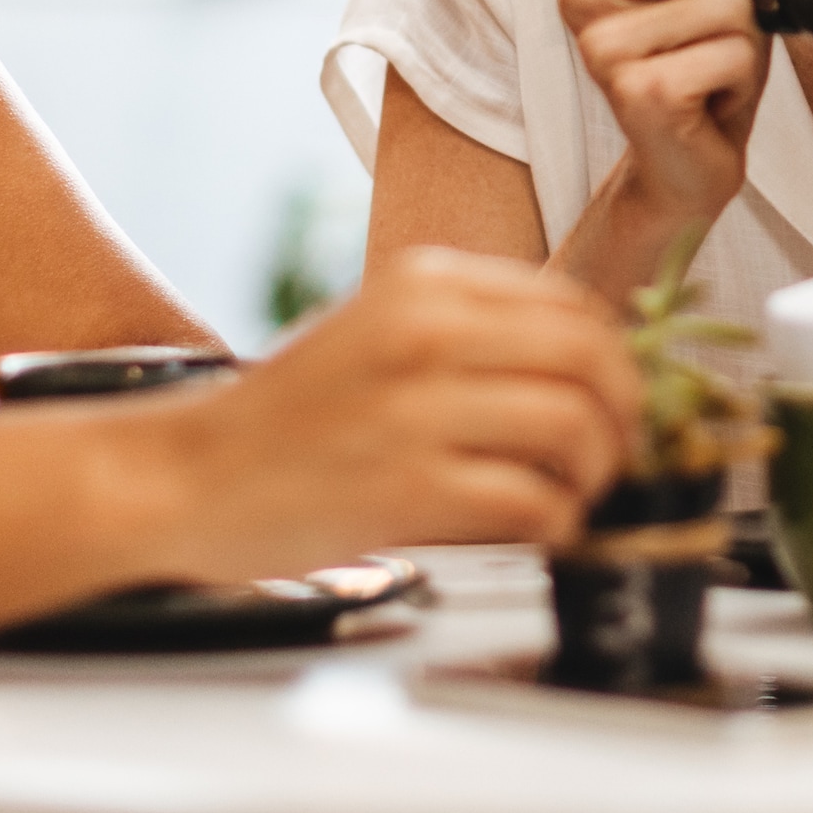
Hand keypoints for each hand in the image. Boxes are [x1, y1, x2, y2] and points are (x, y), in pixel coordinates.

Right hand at [183, 249, 642, 571]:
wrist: (185, 478)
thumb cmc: (284, 420)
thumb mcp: (377, 333)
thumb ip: (467, 333)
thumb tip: (581, 365)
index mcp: (423, 283)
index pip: (573, 302)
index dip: (617, 357)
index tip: (618, 396)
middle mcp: (424, 332)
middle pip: (591, 357)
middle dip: (626, 413)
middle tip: (618, 452)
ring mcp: (416, 409)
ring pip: (573, 425)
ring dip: (596, 472)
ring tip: (577, 495)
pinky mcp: (407, 487)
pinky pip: (530, 499)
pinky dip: (556, 521)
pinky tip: (542, 528)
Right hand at [556, 0, 767, 245]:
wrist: (686, 159)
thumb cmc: (702, 54)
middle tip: (717, 30)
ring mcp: (599, 45)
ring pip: (736, 4)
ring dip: (746, 42)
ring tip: (711, 69)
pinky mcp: (634, 92)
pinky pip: (735, 53)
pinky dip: (743, 80)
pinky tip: (709, 99)